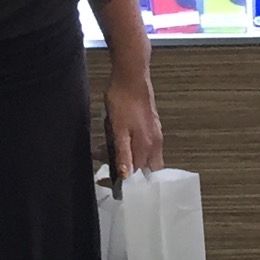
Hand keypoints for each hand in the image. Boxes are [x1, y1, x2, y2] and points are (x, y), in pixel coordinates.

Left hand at [104, 62, 162, 184]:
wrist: (131, 77)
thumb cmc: (123, 101)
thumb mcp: (118, 130)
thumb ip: (123, 154)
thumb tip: (126, 176)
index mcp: (148, 147)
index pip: (141, 177)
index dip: (125, 182)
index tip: (107, 182)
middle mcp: (155, 143)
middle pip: (143, 168)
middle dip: (126, 171)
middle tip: (106, 166)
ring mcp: (155, 134)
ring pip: (142, 156)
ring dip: (126, 158)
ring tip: (105, 150)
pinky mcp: (151, 126)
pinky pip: (141, 144)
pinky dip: (129, 147)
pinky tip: (116, 140)